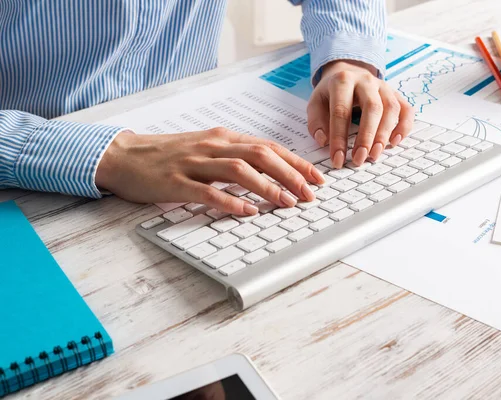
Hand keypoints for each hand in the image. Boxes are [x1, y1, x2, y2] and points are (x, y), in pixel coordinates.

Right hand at [95, 128, 324, 214]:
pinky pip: (207, 192)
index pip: (268, 146)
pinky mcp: (175, 182)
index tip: (317, 178)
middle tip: (310, 194)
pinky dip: (230, 201)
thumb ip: (234, 156)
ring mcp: (193, 162)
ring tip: (287, 203)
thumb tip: (269, 171)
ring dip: (267, 186)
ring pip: (238, 169)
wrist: (124, 156)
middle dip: (290, 174)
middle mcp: (212, 146)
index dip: (295, 162)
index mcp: (222, 138)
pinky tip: (248, 211)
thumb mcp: (206, 149)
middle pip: (260, 155)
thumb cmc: (168, 155)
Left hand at [307, 60, 414, 168]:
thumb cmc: (330, 93)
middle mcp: (366, 81)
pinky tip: (394, 142)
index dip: (339, 137)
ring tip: (375, 155)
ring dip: (384, 134)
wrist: (347, 71)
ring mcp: (384, 86)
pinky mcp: (396, 94)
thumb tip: (324, 141)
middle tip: (360, 158)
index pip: (341, 111)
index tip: (337, 159)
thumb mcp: (315, 102)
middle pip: (372, 108)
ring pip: (391, 108)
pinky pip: (406, 109)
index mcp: (342, 81)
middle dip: (366, 137)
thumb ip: (316, 122)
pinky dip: (404, 127)